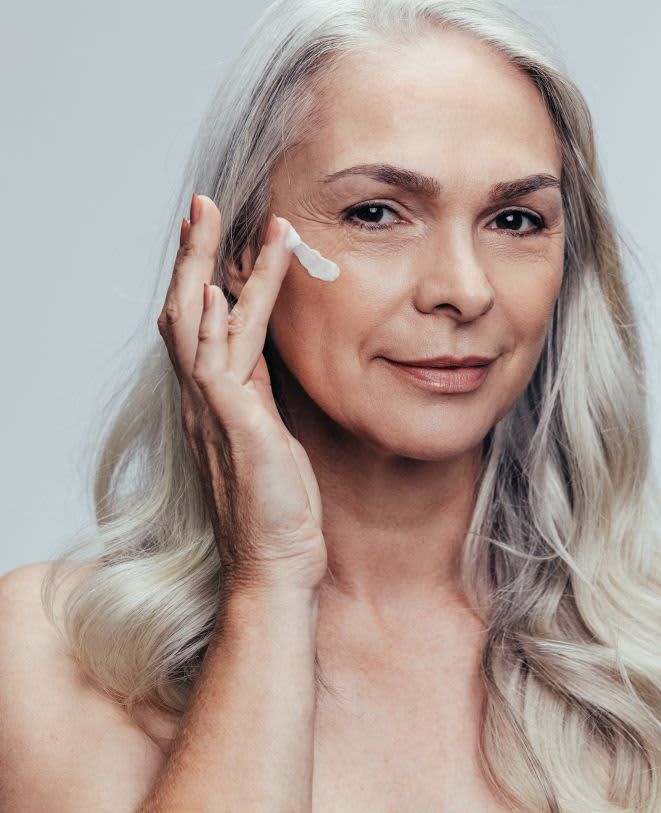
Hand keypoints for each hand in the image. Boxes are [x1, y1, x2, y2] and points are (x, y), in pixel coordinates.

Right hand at [156, 195, 326, 594]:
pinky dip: (220, 325)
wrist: (276, 563)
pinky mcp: (235, 428)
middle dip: (192, 255)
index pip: (200, 325)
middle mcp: (204, 399)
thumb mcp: (269, 435)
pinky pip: (219, 367)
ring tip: (213, 217)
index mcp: (216, 399)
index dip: (200, 276)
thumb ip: (258, 395)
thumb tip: (259, 358)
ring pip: (199, 325)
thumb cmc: (276, 504)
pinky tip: (219, 289)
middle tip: (200, 205)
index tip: (209, 235)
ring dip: (206, 267)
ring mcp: (214, 411)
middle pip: (186, 311)